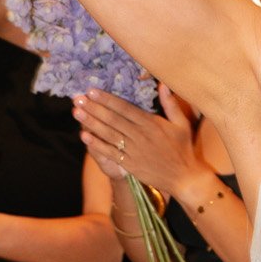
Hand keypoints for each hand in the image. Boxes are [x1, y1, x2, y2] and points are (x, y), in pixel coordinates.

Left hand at [73, 84, 197, 194]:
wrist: (183, 177)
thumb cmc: (182, 148)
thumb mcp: (181, 123)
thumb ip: (171, 104)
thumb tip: (163, 84)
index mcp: (151, 123)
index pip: (124, 108)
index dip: (107, 99)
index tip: (92, 91)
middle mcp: (140, 135)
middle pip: (112, 119)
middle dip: (93, 108)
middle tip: (77, 99)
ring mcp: (134, 151)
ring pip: (108, 134)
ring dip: (91, 123)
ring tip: (77, 113)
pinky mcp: (130, 164)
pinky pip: (110, 153)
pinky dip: (97, 145)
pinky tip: (84, 136)